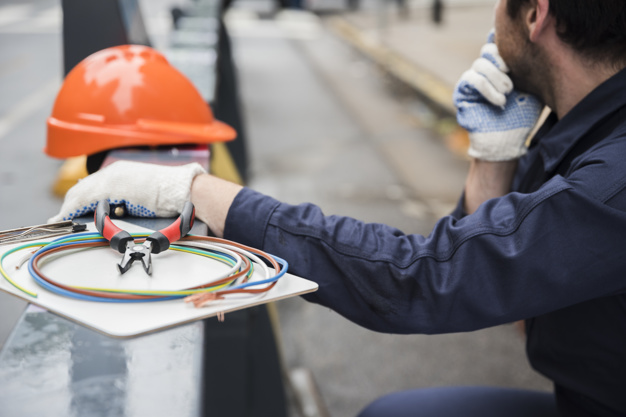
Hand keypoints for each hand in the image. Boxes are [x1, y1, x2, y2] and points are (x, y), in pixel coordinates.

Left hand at [48, 161, 205, 222]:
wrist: (184, 191)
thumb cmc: (172, 196)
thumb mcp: (145, 194)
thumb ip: (128, 199)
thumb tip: (118, 211)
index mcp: (123, 172)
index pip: (93, 185)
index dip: (80, 198)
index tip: (72, 209)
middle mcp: (114, 172)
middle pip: (82, 187)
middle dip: (70, 203)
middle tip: (62, 218)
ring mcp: (113, 178)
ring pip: (81, 192)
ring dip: (70, 207)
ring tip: (62, 220)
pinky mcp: (113, 188)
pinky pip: (86, 199)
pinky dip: (74, 209)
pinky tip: (68, 217)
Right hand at [453, 31, 542, 160]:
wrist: (506, 142)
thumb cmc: (522, 117)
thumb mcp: (532, 89)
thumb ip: (531, 68)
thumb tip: (539, 44)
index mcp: (501, 67)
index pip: (496, 43)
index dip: (501, 38)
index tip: (516, 42)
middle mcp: (485, 72)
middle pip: (487, 49)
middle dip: (501, 60)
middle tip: (512, 76)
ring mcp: (472, 81)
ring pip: (480, 64)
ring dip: (496, 78)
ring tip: (508, 93)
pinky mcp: (462, 93)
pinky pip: (472, 79)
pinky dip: (487, 88)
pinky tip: (499, 101)